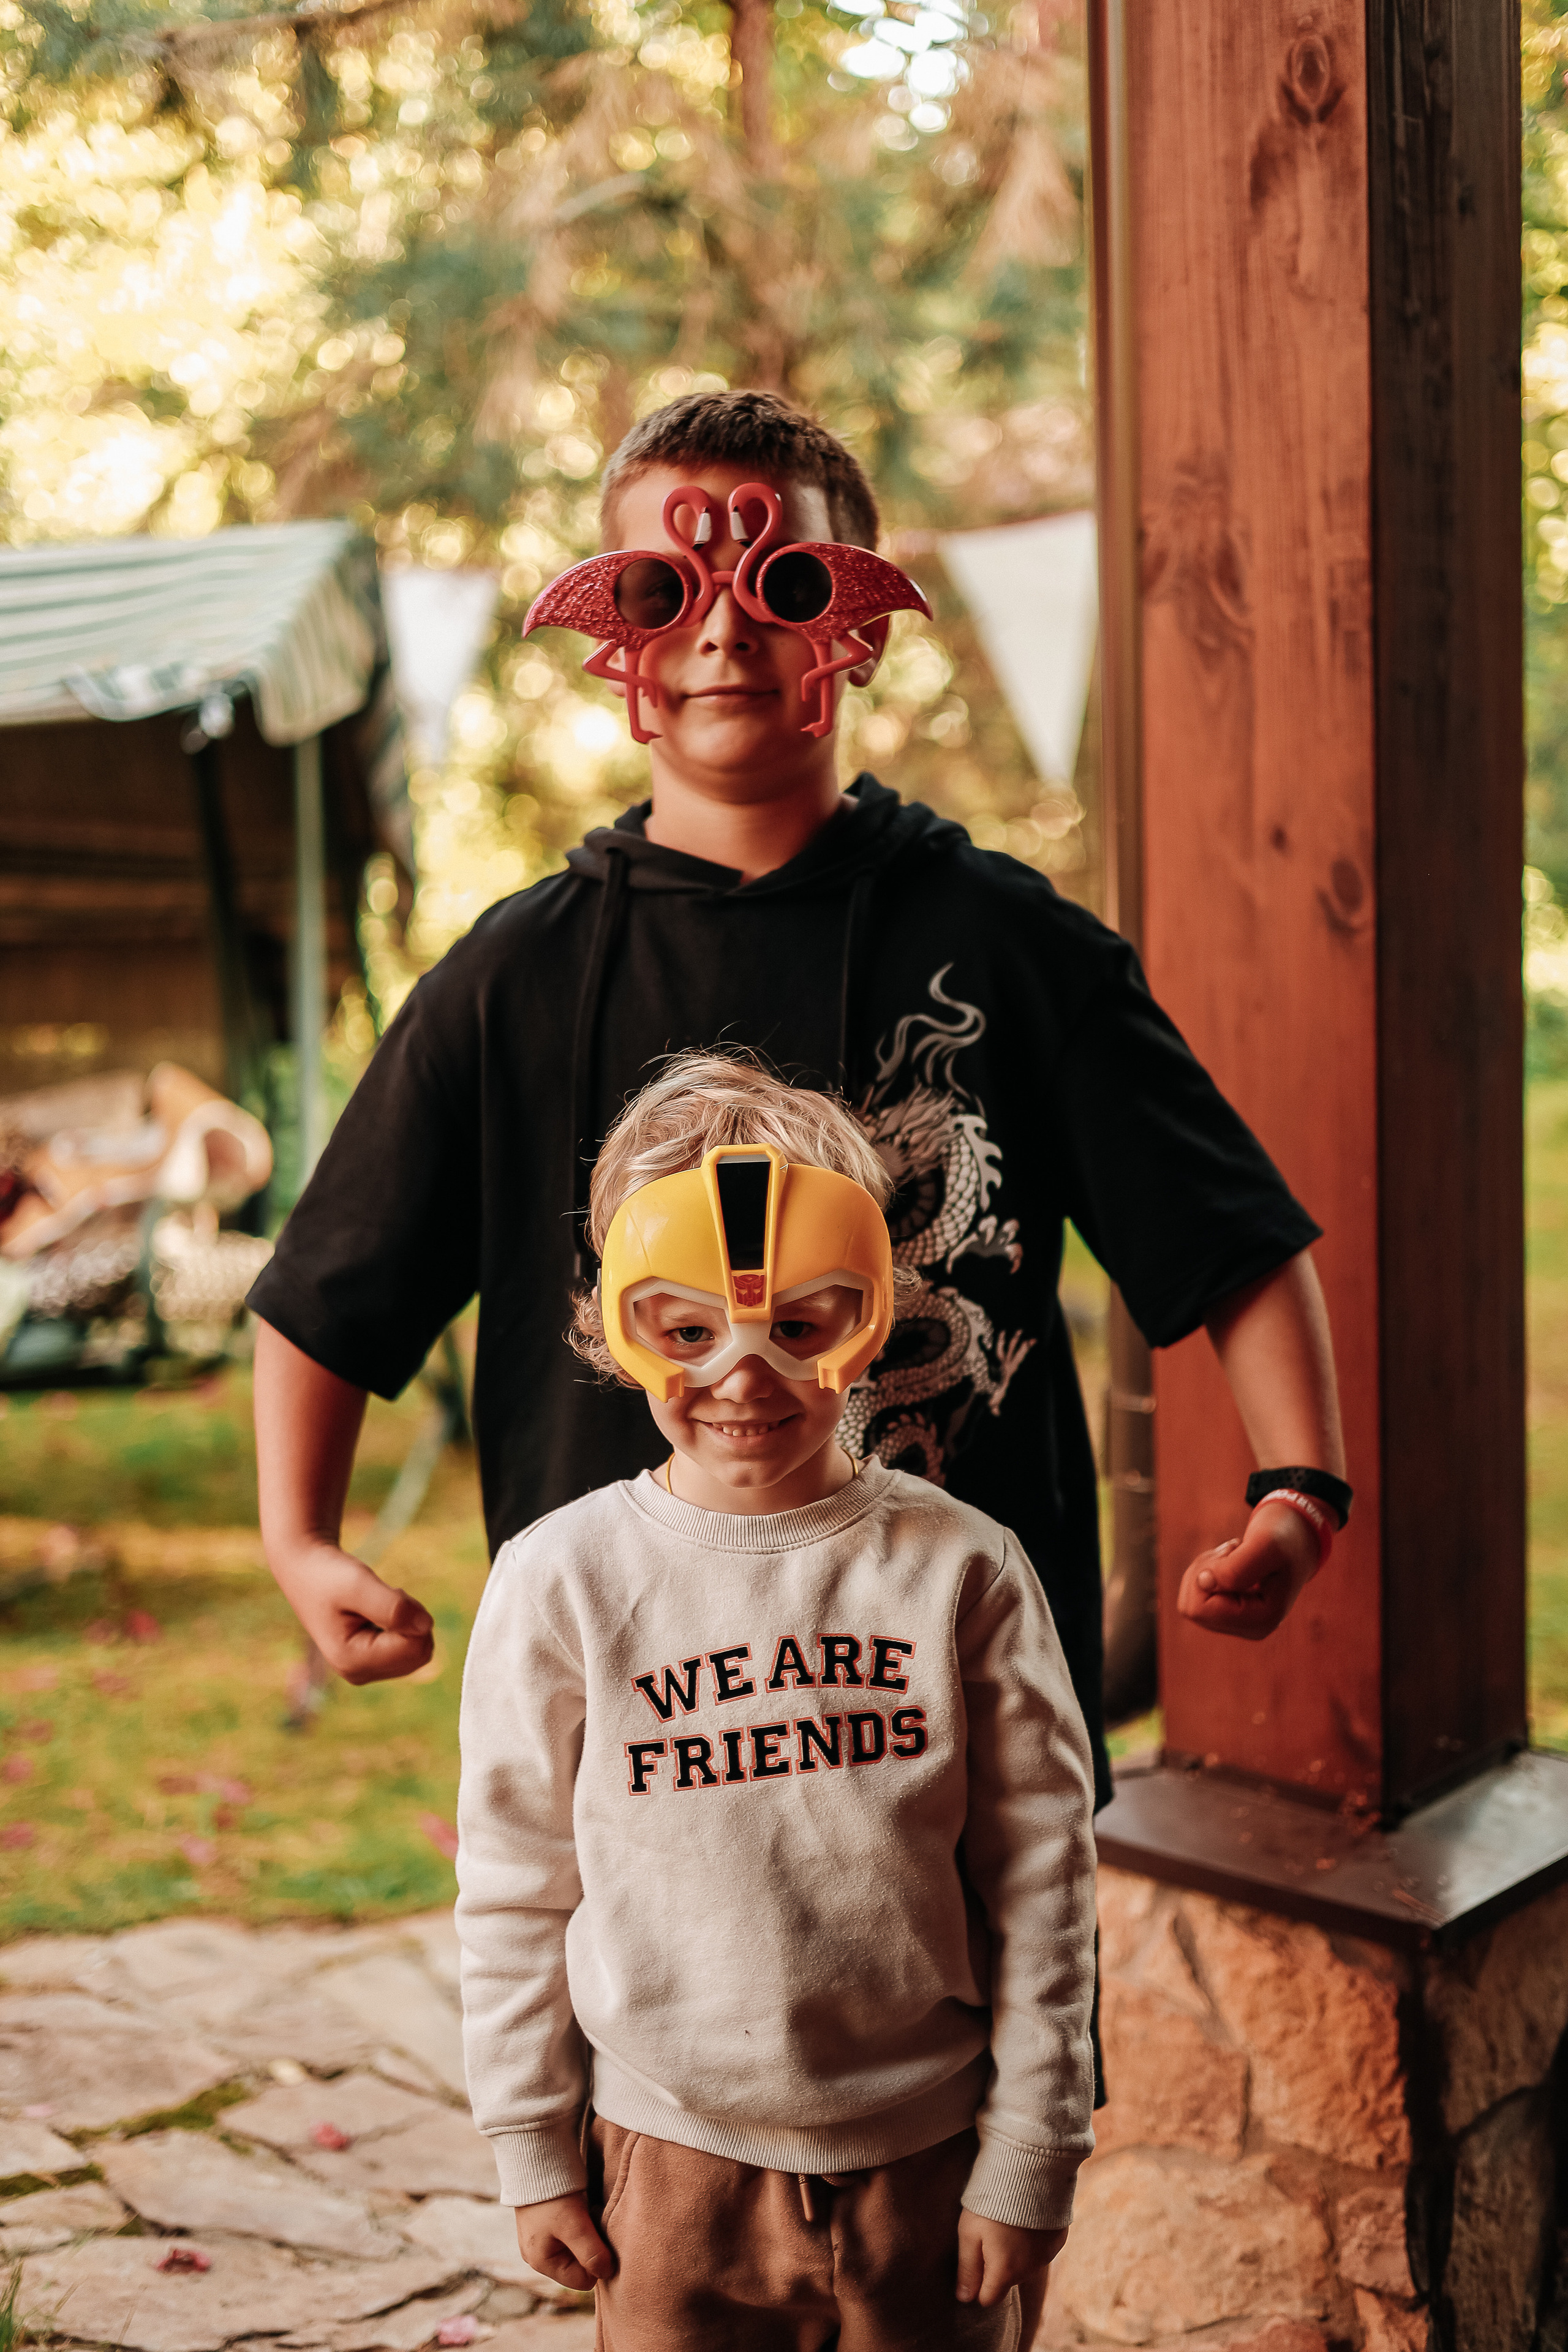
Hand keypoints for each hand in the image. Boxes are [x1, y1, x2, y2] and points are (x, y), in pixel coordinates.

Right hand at [273, 1539, 433, 1683]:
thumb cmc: (330, 1575)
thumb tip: (426, 1626)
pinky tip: (377, 1613)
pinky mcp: (371, 1663)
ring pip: (418, 1651)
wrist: (307, 1571)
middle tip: (383, 1597)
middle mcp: (357, 1673)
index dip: (412, 1615)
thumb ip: (392, 1607)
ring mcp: (365, 1671)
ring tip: (377, 1603)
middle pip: (420, 1654)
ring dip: (408, 1621)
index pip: (414, 1648)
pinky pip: (410, 1649)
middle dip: (412, 1620)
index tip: (389, 1593)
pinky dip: (403, 1626)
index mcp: (351, 1661)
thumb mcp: (359, 1584)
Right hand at [516, 2191, 613, 2293]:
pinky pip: (571, 2234)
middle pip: (579, 2265)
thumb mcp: (574, 2226)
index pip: (582, 2280)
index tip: (602, 2238)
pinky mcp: (546, 2224)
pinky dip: (581, 2224)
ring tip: (587, 2213)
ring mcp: (541, 2240)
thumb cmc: (552, 2195)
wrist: (534, 2159)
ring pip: (577, 2249)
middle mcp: (538, 2255)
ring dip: (587, 2235)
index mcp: (541, 2263)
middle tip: (594, 2223)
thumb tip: (607, 2273)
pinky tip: (582, 2208)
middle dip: (592, 2248)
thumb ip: (592, 2254)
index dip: (598, 2263)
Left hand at [955, 2213, 1065, 2306]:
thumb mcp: (970, 2232)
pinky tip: (1026, 2219)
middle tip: (989, 2233)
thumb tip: (963, 2298)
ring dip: (1015, 2253)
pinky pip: (1040, 2250)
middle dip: (996, 2265)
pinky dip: (1032, 2241)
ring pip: (1024, 2265)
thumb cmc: (992, 2202)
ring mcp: (1046, 2256)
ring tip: (1008, 2222)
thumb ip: (967, 2268)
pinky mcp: (1058, 2241)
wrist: (1030, 2172)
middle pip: (1006, 2281)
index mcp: (1005, 2272)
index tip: (973, 2260)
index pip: (988, 2298)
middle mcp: (1029, 2271)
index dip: (977, 2284)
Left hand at [1176, 1501, 1320, 1640]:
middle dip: (1204, 1571)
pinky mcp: (1230, 1613)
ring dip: (1205, 1568)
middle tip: (1232, 1550)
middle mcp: (1250, 1629)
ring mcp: (1239, 1623)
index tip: (1233, 1551)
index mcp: (1262, 1620)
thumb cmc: (1284, 1540)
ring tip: (1235, 1554)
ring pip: (1190, 1601)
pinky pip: (1195, 1595)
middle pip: (1191, 1607)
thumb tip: (1203, 1584)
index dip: (1206, 1574)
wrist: (1295, 1539)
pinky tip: (1231, 1561)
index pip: (1200, 1609)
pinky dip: (1206, 1571)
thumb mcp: (1266, 1545)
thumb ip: (1235, 1568)